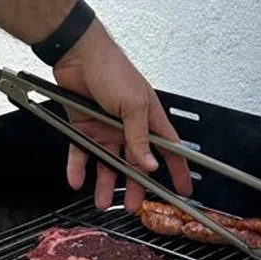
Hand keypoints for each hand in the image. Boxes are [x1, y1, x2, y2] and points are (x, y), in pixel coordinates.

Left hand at [52, 22, 193, 214]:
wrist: (76, 54)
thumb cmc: (111, 68)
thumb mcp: (133, 105)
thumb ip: (140, 137)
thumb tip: (150, 164)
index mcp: (149, 118)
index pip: (169, 149)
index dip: (178, 170)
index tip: (184, 189)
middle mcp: (128, 126)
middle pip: (136, 163)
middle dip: (135, 186)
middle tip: (133, 206)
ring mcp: (106, 127)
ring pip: (108, 162)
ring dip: (105, 183)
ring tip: (102, 201)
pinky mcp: (84, 126)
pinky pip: (81, 152)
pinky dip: (78, 168)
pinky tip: (77, 180)